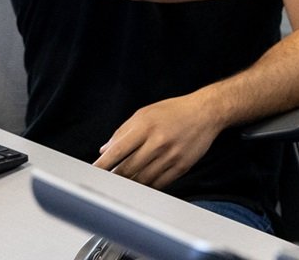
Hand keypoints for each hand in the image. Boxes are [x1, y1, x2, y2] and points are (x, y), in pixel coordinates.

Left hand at [94, 93, 222, 189]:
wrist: (206, 112)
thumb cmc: (174, 111)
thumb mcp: (145, 113)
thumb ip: (123, 131)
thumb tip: (105, 150)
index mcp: (146, 126)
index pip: (118, 151)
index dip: (103, 165)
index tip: (93, 174)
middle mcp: (158, 142)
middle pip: (128, 169)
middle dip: (114, 178)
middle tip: (104, 183)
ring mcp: (171, 156)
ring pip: (142, 180)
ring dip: (129, 185)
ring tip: (120, 186)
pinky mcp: (181, 166)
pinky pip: (159, 184)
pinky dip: (146, 187)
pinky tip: (140, 186)